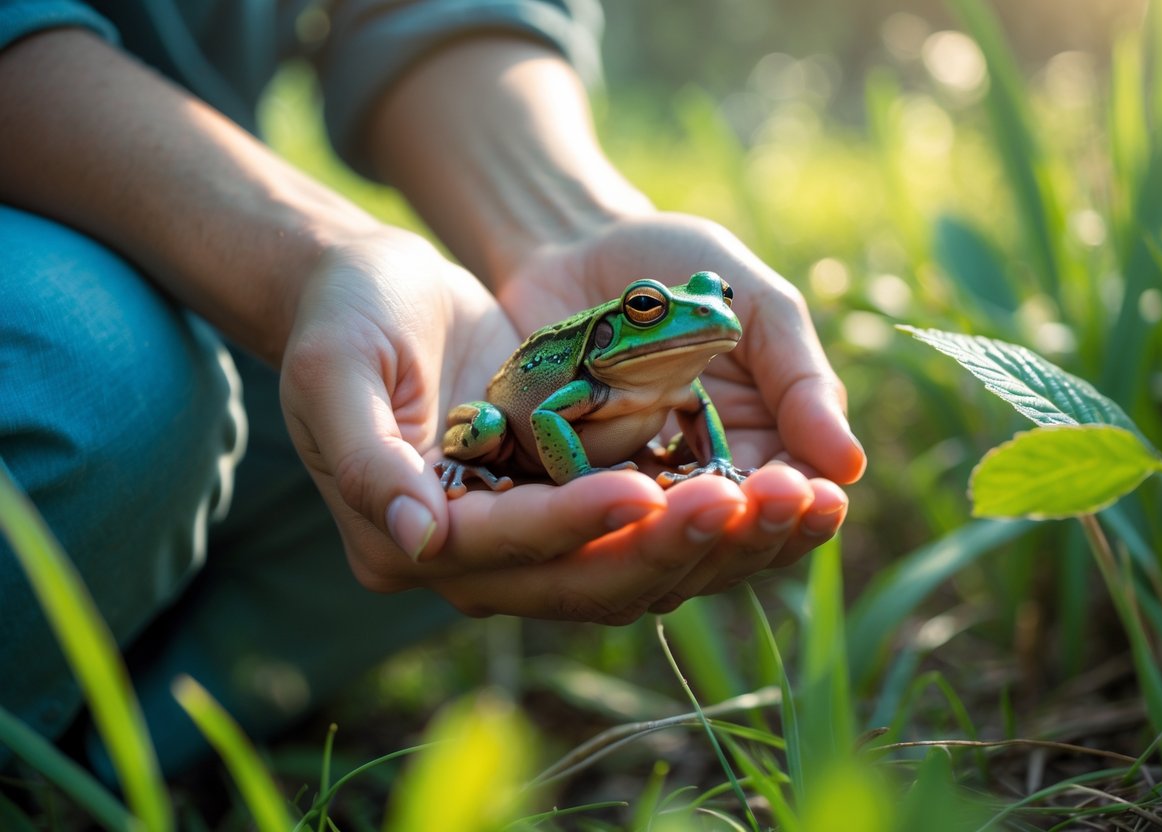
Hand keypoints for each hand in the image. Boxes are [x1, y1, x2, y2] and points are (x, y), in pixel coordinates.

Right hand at [280, 228, 792, 621]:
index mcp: (404, 541)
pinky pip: (649, 526)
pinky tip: (778, 487)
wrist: (372, 290)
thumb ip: (368, 458)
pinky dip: (711, 515)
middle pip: (585, 579)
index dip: (576, 526)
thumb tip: (419, 537)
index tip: (647, 492)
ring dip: (715, 543)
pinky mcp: (573, 501)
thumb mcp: (334, 372)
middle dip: (670, 546)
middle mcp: (473, 560)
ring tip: (795, 500)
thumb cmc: (342, 318)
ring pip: (633, 567)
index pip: (506, 548)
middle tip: (749, 503)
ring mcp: (529, 536)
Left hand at [492, 211, 866, 606]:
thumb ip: (800, 381)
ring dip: (691, 535)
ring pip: (668, 551)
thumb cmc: (677, 270)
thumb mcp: (758, 309)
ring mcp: (631, 496)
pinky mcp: (565, 489)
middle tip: (766, 500)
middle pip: (735, 543)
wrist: (572, 247)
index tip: (813, 494)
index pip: (793, 506)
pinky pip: (590, 520)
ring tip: (707, 504)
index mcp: (760, 453)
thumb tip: (852, 466)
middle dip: (754, 528)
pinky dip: (613, 516)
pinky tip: (632, 498)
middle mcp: (698, 489)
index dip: (804, 508)